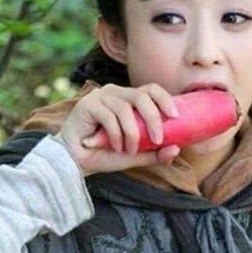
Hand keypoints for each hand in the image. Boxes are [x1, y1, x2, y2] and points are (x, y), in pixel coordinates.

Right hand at [57, 83, 180, 176]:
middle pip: (141, 96)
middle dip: (153, 119)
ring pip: (125, 109)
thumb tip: (176, 148)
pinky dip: (116, 135)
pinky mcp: (87, 104)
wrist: (75, 162)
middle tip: (158, 140)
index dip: (165, 99)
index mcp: (129, 99)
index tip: (175, 116)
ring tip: (129, 150)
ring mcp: (100, 96)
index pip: (151, 90)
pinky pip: (109, 117)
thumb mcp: (135, 155)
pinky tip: (116, 147)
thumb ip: (154, 152)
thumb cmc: (105, 154)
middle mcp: (115, 93)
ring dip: (132, 133)